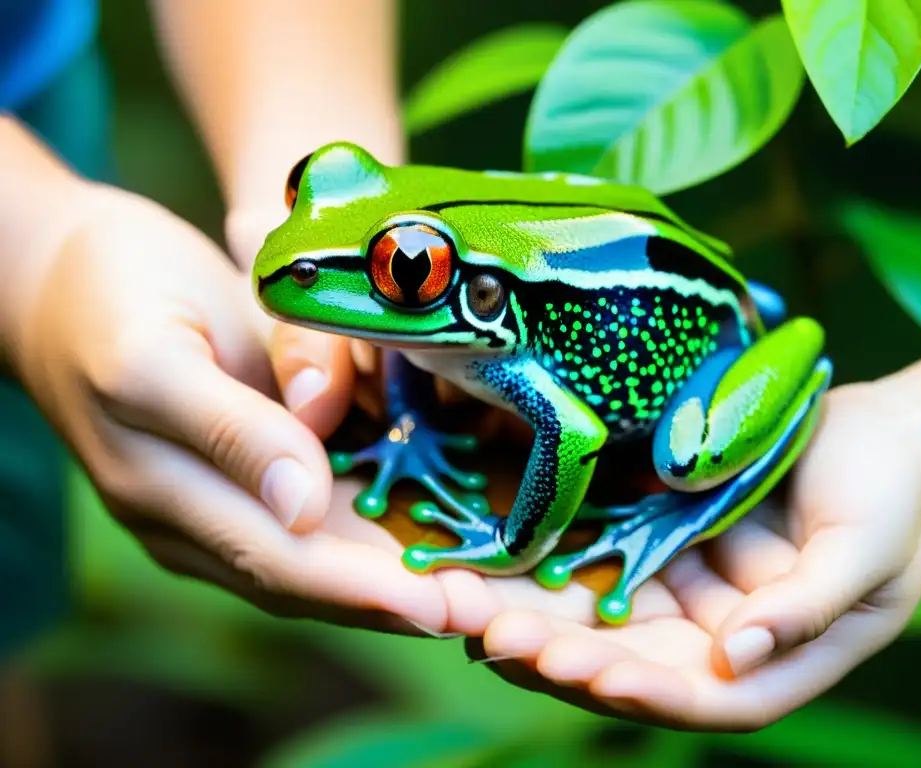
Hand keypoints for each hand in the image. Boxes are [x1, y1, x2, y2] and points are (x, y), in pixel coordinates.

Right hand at [9, 182, 448, 632]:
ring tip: (478, 593)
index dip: (366, 587)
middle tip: (487, 611)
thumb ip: (230, 431)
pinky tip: (429, 538)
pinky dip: (373, 536)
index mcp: (168, 496)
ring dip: (393, 579)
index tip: (445, 605)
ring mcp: (220, 501)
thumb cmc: (109, 296)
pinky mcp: (243, 474)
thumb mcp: (158, 355)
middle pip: (311, 577)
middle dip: (398, 599)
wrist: (67, 273)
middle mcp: (198, 519)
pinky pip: (315, 519)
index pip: (282, 561)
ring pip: (317, 557)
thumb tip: (304, 508)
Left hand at [464, 382, 920, 730]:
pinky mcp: (651, 537)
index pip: (698, 696)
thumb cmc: (893, 498)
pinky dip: (538, 559)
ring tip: (459, 601)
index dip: (639, 690)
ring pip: (589, 612)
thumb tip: (740, 654)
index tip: (585, 673)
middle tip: (487, 634)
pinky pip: (589, 553)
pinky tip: (485, 552)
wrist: (882, 437)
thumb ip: (808, 607)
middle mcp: (705, 636)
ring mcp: (672, 587)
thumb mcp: (867, 553)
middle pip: (622, 661)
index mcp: (764, 661)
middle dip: (553, 653)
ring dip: (525, 611)